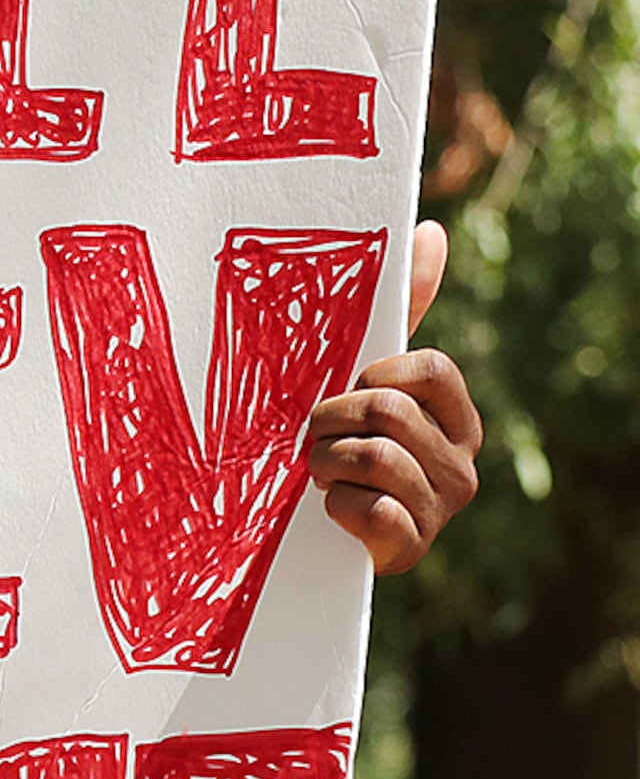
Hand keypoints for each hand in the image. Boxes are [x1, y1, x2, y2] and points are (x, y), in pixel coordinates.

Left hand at [308, 220, 482, 574]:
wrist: (321, 530)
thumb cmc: (344, 440)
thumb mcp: (368, 374)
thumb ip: (401, 308)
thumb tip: (429, 230)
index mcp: (456, 417)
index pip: (427, 369)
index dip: (374, 374)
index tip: (349, 389)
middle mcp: (462, 463)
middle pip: (386, 410)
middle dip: (330, 421)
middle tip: (317, 440)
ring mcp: (441, 509)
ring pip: (370, 456)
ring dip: (323, 462)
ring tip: (320, 474)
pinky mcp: (412, 549)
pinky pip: (368, 510)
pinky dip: (336, 507)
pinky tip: (334, 511)